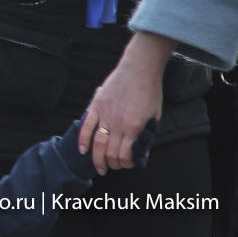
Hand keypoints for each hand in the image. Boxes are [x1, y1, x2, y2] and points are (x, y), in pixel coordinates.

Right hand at [79, 32, 173, 171]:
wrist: (139, 69)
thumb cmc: (150, 92)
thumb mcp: (154, 117)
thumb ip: (145, 136)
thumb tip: (139, 152)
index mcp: (134, 128)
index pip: (125, 156)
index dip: (127, 164)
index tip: (129, 163)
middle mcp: (118, 123)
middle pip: (109, 153)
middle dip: (112, 164)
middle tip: (114, 166)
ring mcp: (105, 114)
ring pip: (97, 143)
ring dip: (97, 158)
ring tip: (99, 167)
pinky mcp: (97, 105)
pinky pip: (86, 126)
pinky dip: (83, 140)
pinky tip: (83, 150)